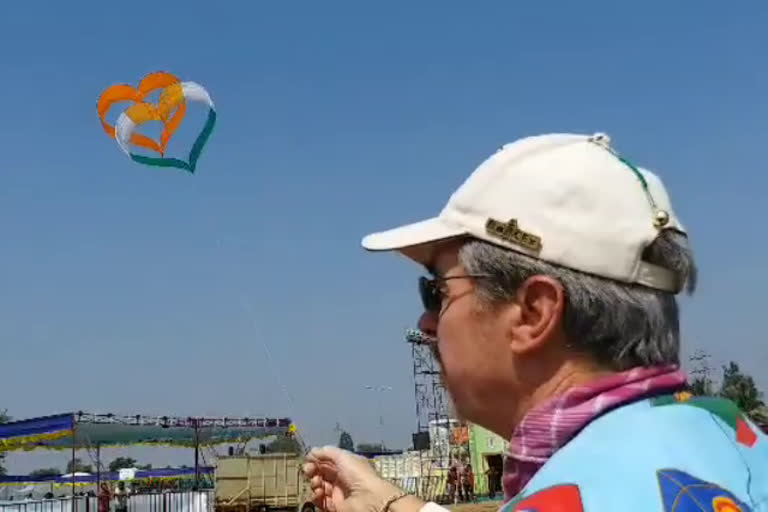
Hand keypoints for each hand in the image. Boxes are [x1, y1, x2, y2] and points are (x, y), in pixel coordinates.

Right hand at [302, 446, 421, 511]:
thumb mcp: (343, 456)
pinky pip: (321, 501)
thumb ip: (327, 452)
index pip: (327, 460)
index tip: (309, 458)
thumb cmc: (359, 475)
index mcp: (346, 464)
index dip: (317, 459)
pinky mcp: (335, 507)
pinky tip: (319, 493)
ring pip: (319, 487)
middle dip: (312, 470)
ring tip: (317, 483)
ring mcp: (338, 493)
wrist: (368, 499)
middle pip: (321, 473)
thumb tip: (312, 451)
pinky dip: (316, 497)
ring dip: (314, 483)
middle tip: (309, 470)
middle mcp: (342, 478)